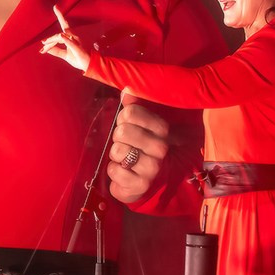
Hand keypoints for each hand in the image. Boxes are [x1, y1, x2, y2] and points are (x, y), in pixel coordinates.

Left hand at [39, 5, 91, 70]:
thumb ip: (56, 51)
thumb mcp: (65, 55)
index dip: (60, 15)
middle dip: (50, 38)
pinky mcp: (78, 48)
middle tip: (42, 42)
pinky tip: (62, 36)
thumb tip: (46, 48)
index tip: (55, 7)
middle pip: (59, 34)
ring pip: (61, 37)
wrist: (89, 66)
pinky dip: (66, 39)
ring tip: (44, 43)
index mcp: (70, 37)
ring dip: (52, 40)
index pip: (64, 25)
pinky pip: (70, 42)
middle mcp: (74, 37)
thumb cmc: (78, 58)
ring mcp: (76, 41)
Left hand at [107, 90, 169, 204]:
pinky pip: (114, 171)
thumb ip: (132, 107)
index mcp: (161, 129)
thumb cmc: (135, 148)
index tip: (127, 126)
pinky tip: (122, 172)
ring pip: (117, 151)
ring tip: (124, 159)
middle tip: (124, 144)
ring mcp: (153, 167)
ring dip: (115, 155)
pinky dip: (113, 171)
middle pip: (122, 131)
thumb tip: (128, 89)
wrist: (138, 182)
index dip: (122, 119)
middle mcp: (161, 147)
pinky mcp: (142, 185)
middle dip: (117, 138)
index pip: (131, 112)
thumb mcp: (135, 126)